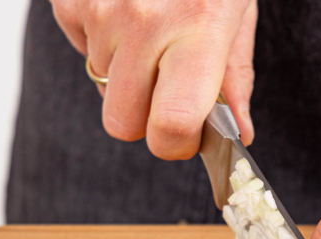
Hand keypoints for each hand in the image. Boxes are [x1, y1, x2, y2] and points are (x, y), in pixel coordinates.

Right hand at [50, 0, 256, 157]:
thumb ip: (235, 79)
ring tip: (152, 31)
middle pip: (122, 123)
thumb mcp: (238, 15)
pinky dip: (102, 41)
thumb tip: (239, 134)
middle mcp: (145, 23)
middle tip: (167, 88)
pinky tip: (126, 11)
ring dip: (126, 73)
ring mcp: (102, 9)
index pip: (170, 127)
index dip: (176, 143)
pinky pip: (81, 48)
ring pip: (101, 85)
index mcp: (199, 33)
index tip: (187, 134)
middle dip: (145, 117)